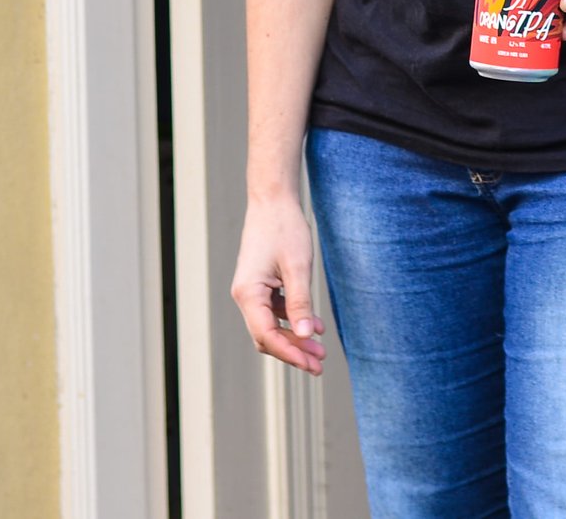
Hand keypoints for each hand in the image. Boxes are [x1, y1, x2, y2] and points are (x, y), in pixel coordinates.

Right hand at [231, 186, 326, 372]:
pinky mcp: (260, 284)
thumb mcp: (298, 267)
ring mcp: (251, 290)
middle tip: (319, 364)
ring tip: (320, 349)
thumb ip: (300, 302)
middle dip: (293, 351)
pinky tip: (314, 325)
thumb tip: (306, 336)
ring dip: (295, 338)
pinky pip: (274, 311)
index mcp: (248, 293)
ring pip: (271, 325)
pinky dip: (293, 319)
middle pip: (267, 336)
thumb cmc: (284, 228)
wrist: (273, 200)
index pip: (266, 335)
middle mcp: (244, 296)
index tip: (311, 364)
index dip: (290, 353)